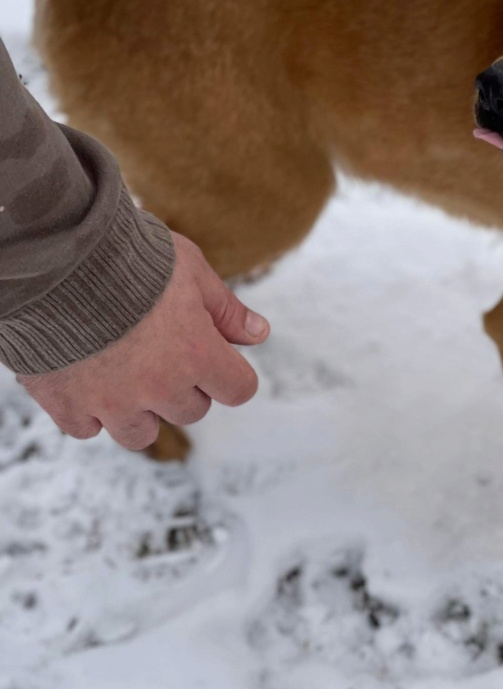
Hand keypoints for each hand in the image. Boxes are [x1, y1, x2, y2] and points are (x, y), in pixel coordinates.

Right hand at [19, 233, 268, 450]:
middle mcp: (159, 387)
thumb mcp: (191, 270)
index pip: (238, 389)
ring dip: (139, 410)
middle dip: (182, 385)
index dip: (229, 373)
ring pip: (140, 433)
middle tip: (159, 348)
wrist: (57, 258)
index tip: (214, 357)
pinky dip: (88, 410)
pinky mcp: (68, 405)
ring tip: (123, 372)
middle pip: (190, 411)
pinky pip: (87, 428)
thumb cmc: (130, 255)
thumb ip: (225, 309)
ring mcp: (112, 402)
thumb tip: (259, 334)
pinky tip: (85, 375)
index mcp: (197, 354)